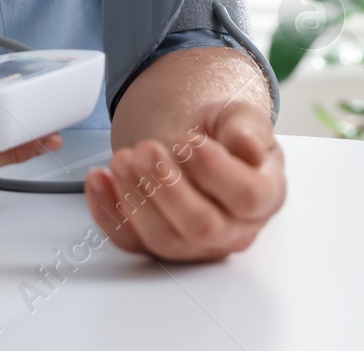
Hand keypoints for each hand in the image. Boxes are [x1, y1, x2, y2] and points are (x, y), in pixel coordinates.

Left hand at [84, 100, 284, 261]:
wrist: (198, 145)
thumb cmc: (225, 136)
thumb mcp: (241, 118)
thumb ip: (247, 128)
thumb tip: (247, 147)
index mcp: (264, 196)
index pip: (246, 197)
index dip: (215, 171)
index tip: (190, 141)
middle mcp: (233, 229)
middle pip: (201, 227)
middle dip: (166, 187)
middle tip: (145, 150)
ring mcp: (194, 244)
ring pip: (163, 239)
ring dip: (135, 198)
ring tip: (121, 159)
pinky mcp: (157, 246)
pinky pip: (130, 241)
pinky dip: (107, 212)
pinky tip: (98, 179)